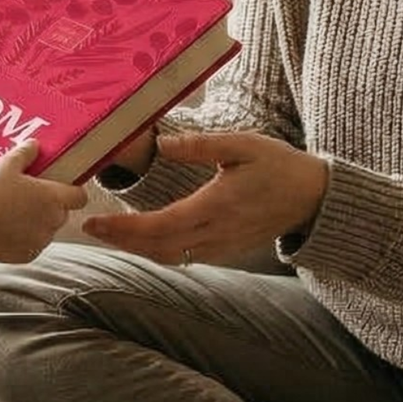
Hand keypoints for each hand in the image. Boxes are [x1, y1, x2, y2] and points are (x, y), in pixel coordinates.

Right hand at [0, 139, 86, 262]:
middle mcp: (53, 221)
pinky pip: (33, 243)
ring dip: (37, 221)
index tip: (57, 185)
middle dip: (49, 204)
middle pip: (62, 211)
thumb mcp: (5, 165)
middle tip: (26, 195)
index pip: (80, 196)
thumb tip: (35, 145)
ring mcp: (42, 240)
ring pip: (48, 228)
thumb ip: (25, 153)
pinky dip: (24, 237)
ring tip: (11, 212)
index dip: (72, 190)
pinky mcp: (29, 255)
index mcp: (53, 197)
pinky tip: (5, 227)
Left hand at [81, 130, 326, 266]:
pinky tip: (141, 238)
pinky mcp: (225, 251)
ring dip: (136, 248)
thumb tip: (162, 144)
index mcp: (216, 207)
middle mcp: (215, 234)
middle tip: (90, 228)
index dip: (124, 228)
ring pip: (168, 256)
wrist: (313, 198)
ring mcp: (221, 247)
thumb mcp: (242, 145)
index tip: (95, 222)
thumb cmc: (278, 166)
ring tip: (108, 232)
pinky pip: (183, 257)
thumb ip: (201, 145)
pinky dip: (157, 251)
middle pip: (157, 247)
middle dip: (120, 240)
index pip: (159, 226)